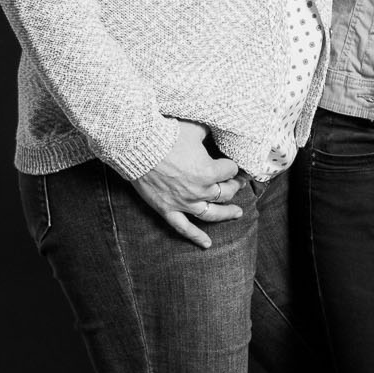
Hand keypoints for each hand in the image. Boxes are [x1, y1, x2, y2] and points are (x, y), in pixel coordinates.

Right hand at [131, 120, 244, 247]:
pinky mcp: (167, 209)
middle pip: (225, 192)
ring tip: (237, 213)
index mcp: (209, 171)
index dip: (232, 165)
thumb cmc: (166, 134)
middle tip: (237, 182)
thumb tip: (217, 128)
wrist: (136, 146)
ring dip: (227, 213)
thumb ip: (209, 132)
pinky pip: (183, 228)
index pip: (231, 170)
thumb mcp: (195, 128)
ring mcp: (184, 202)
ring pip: (212, 213)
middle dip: (234, 186)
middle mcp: (200, 190)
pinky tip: (207, 244)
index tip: (231, 162)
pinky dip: (196, 237)